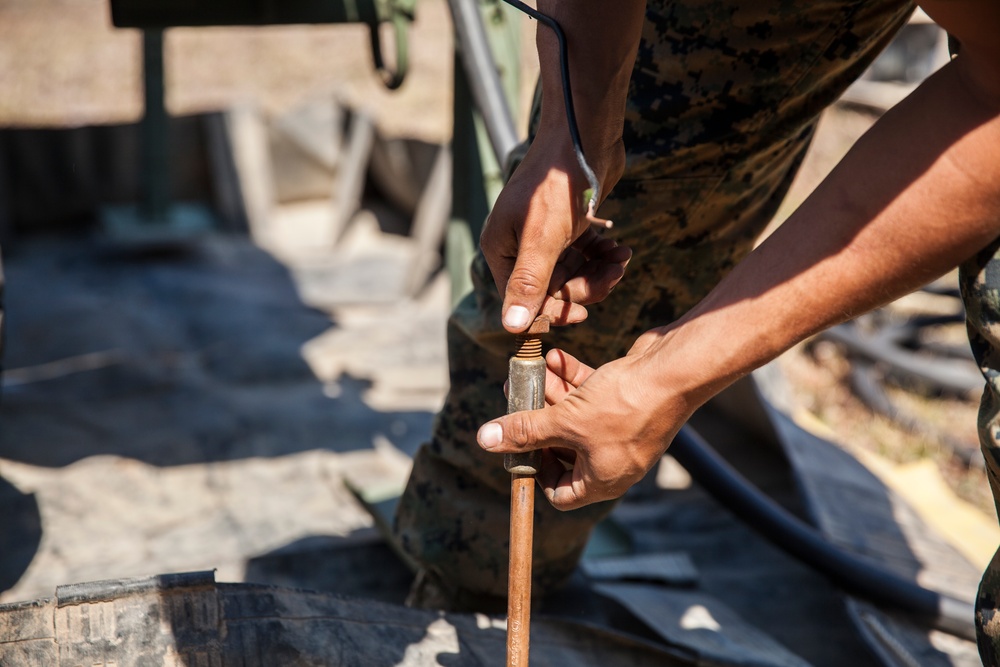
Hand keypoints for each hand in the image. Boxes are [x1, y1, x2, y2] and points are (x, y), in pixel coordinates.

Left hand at [477, 331, 695, 509]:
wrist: (675, 371)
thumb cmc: (625, 406)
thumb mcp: (565, 421)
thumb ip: (525, 431)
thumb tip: (486, 441)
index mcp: (602, 480)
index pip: (560, 493)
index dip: (534, 471)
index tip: (518, 444)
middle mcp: (613, 460)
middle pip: (563, 449)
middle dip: (537, 422)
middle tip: (514, 398)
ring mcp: (621, 431)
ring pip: (575, 418)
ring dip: (551, 395)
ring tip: (528, 372)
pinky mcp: (627, 403)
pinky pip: (592, 397)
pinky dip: (574, 380)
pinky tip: (556, 357)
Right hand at [480, 136, 630, 332]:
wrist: (583, 136)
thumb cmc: (557, 185)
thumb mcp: (543, 239)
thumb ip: (528, 284)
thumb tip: (511, 328)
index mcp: (501, 250)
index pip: (524, 301)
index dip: (554, 311)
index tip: (584, 313)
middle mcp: (517, 246)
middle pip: (552, 289)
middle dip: (585, 286)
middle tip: (614, 274)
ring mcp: (543, 236)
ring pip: (572, 274)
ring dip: (599, 271)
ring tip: (621, 259)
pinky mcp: (566, 225)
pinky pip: (584, 255)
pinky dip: (602, 255)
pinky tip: (620, 247)